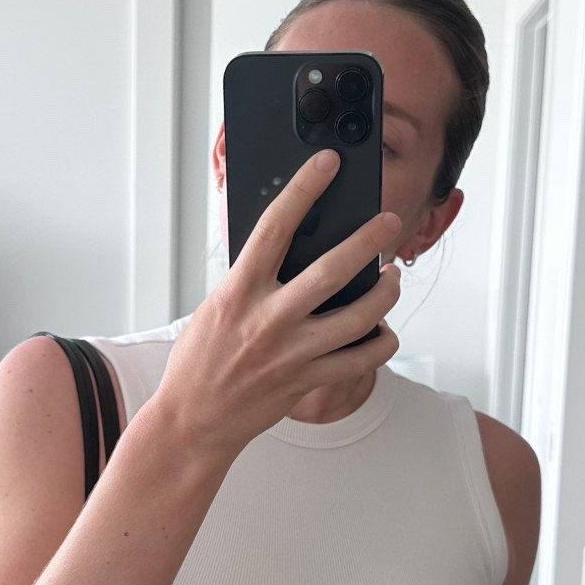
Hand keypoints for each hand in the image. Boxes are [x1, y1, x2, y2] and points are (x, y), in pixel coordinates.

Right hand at [154, 149, 403, 461]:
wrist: (193, 420)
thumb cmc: (200, 360)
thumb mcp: (216, 307)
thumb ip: (253, 281)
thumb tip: (296, 251)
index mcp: (238, 292)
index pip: (275, 227)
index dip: (303, 189)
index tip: (327, 163)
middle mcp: (267, 320)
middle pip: (331, 271)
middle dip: (368, 241)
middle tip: (389, 222)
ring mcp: (291, 353)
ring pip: (358, 318)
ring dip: (385, 293)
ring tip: (392, 277)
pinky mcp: (306, 382)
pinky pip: (360, 360)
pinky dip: (380, 342)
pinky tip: (383, 329)